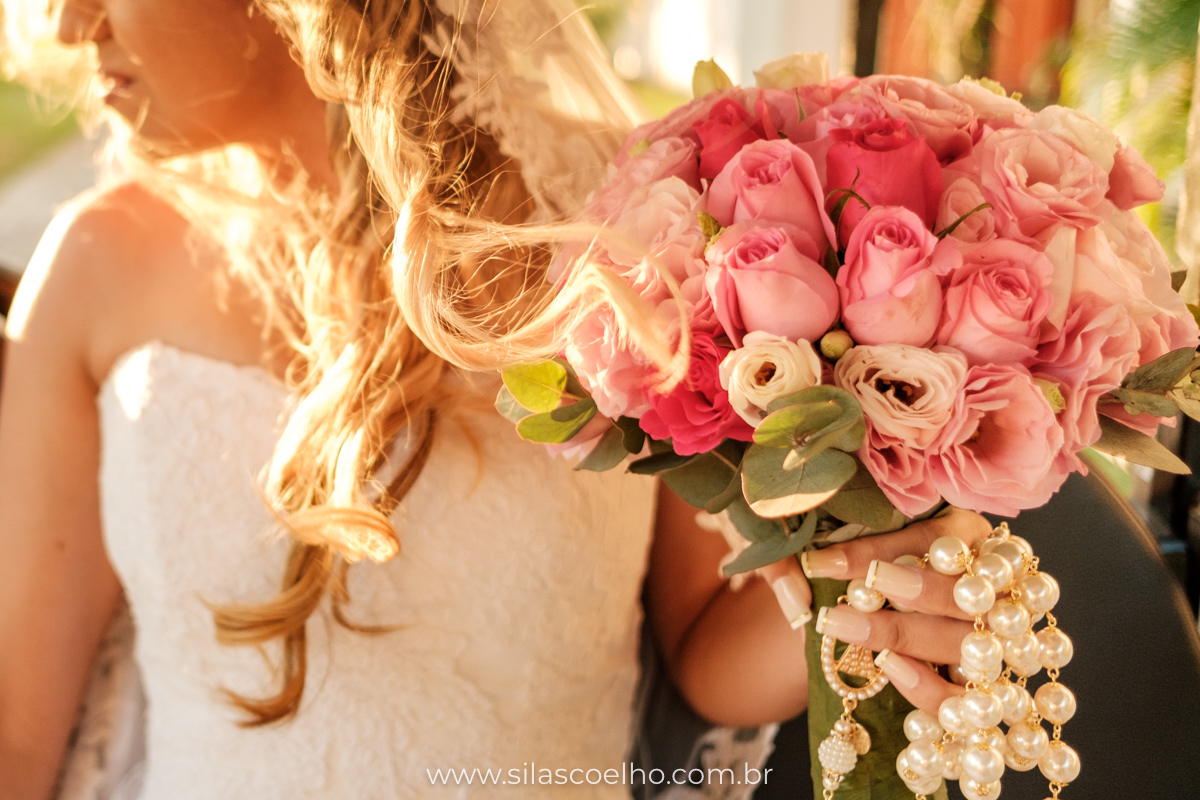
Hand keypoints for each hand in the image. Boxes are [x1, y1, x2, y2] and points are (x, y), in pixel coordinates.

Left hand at [800, 508, 992, 714]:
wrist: (878, 617)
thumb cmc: (862, 570)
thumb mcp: (836, 547)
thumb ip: (804, 554)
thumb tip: (796, 583)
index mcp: (967, 534)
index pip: (932, 538)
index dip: (876, 550)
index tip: (820, 561)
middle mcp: (995, 584)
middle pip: (963, 588)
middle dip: (905, 590)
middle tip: (847, 594)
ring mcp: (999, 638)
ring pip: (966, 640)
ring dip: (904, 634)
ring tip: (844, 626)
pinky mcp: (986, 687)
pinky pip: (966, 695)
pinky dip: (929, 685)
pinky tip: (887, 665)